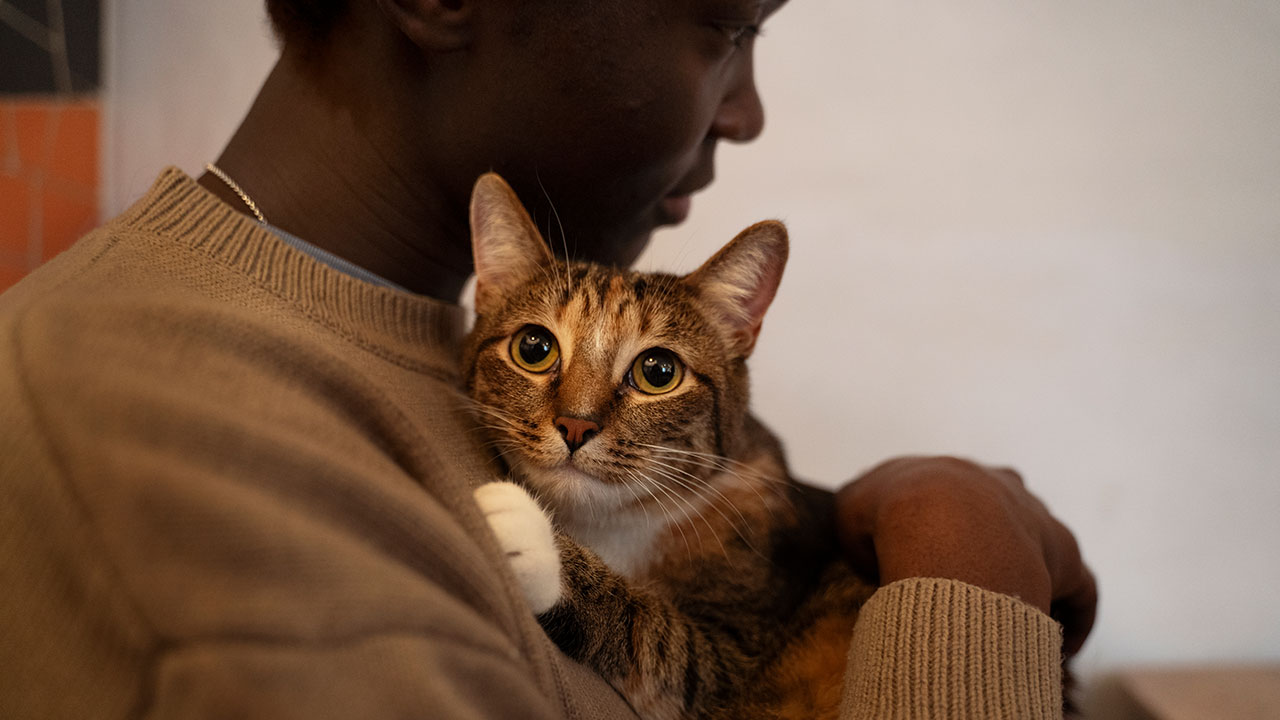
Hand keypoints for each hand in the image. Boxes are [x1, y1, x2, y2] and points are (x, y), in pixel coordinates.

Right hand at [835, 456, 1096, 657]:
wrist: (934, 519)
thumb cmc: (889, 513)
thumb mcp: (853, 508)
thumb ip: (861, 520)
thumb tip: (867, 544)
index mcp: (954, 473)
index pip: (955, 498)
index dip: (942, 529)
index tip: (931, 558)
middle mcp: (1002, 487)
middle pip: (1005, 514)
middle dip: (994, 543)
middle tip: (972, 580)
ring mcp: (1037, 519)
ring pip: (1046, 547)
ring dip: (1033, 576)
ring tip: (1013, 609)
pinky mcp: (1063, 556)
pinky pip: (1080, 588)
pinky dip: (1074, 614)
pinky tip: (1059, 642)